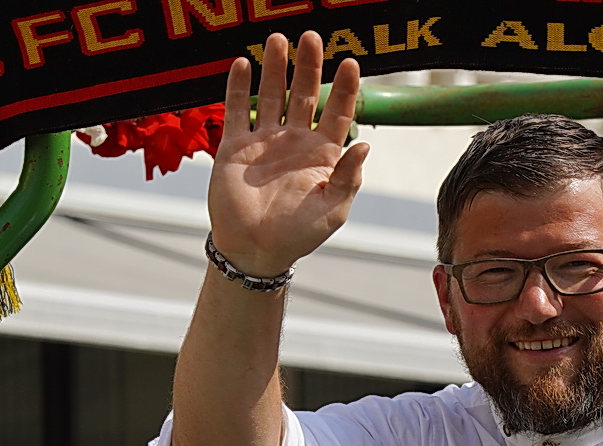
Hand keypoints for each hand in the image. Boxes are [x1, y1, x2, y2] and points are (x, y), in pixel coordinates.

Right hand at [208, 31, 367, 275]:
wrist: (255, 250)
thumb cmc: (298, 235)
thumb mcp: (333, 209)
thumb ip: (349, 177)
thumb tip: (366, 146)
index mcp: (323, 154)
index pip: (338, 112)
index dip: (344, 88)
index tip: (350, 63)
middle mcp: (295, 141)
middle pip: (305, 94)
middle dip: (308, 66)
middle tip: (311, 38)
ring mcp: (265, 141)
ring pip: (272, 94)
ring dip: (275, 68)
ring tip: (277, 41)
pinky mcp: (236, 146)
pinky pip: (237, 110)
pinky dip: (238, 87)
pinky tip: (243, 64)